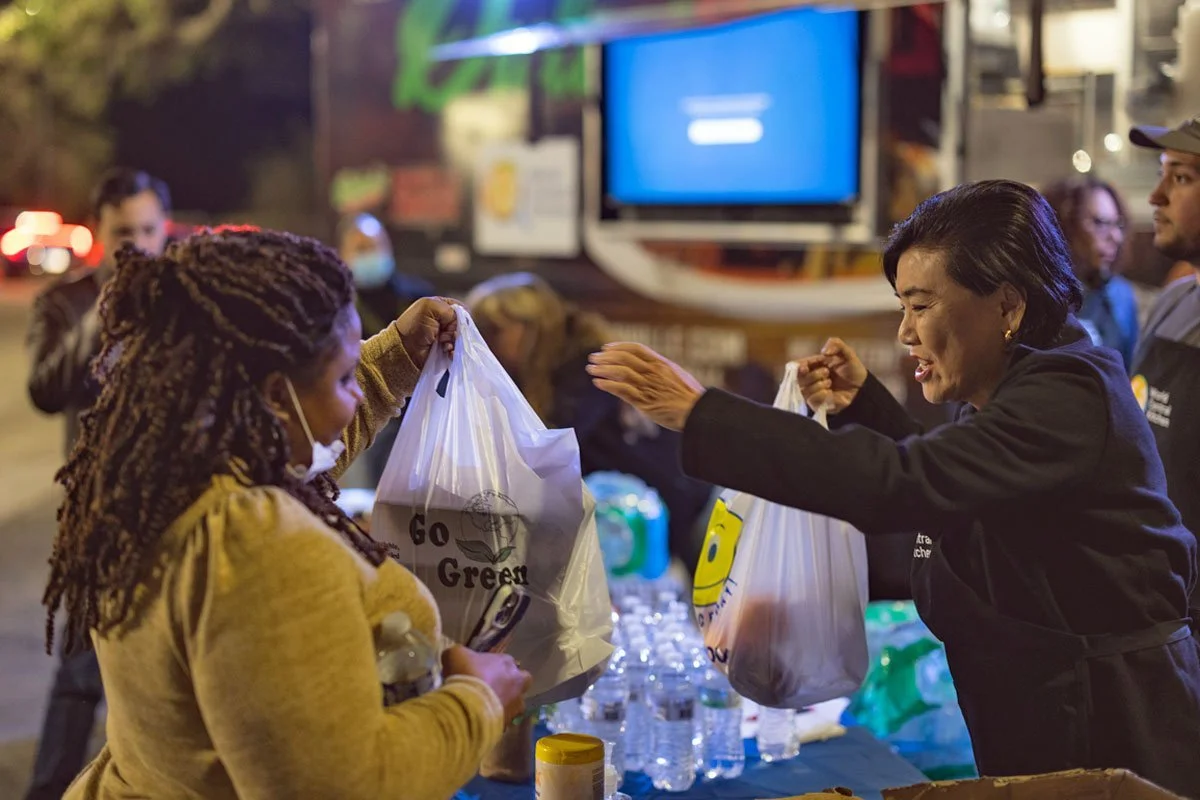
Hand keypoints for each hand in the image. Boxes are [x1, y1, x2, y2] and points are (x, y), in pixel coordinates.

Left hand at [394, 297, 460, 368]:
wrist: (404, 349)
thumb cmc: (414, 325)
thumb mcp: (431, 307)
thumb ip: (450, 310)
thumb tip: (460, 324)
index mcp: (441, 306)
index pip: (461, 309)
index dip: (461, 316)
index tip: (454, 323)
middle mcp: (444, 320)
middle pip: (462, 325)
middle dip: (457, 331)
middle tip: (446, 335)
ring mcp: (445, 335)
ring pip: (461, 338)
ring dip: (455, 342)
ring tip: (444, 345)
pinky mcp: (445, 348)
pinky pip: (457, 349)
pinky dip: (454, 351)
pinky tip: (448, 352)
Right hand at [442, 646, 531, 724]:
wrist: (468, 705)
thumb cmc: (465, 674)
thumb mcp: (455, 655)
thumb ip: (459, 654)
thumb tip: (455, 659)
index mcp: (506, 662)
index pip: (506, 661)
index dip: (494, 666)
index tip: (481, 672)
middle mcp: (516, 681)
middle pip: (521, 680)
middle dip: (512, 684)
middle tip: (494, 689)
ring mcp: (516, 703)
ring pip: (517, 702)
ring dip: (506, 703)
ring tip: (488, 707)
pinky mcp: (510, 721)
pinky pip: (506, 720)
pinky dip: (497, 719)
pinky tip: (483, 720)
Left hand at [586, 343, 704, 431]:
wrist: (698, 411)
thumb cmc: (691, 397)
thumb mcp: (678, 376)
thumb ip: (662, 371)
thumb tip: (652, 368)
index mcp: (662, 363)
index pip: (636, 349)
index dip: (619, 346)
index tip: (606, 347)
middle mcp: (653, 372)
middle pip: (624, 358)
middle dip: (606, 357)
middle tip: (593, 358)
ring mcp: (648, 386)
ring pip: (620, 372)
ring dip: (603, 369)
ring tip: (591, 369)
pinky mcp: (644, 402)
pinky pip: (622, 390)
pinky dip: (607, 385)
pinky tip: (597, 383)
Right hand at [795, 338, 867, 413]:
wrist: (862, 389)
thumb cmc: (853, 370)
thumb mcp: (847, 353)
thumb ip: (836, 344)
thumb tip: (824, 351)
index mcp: (814, 365)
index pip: (797, 365)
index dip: (798, 366)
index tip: (804, 367)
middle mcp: (810, 378)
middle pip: (798, 378)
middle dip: (813, 374)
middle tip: (827, 372)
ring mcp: (812, 391)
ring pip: (804, 389)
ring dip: (817, 384)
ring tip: (830, 382)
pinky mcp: (816, 403)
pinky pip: (811, 399)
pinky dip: (820, 394)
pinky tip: (829, 392)